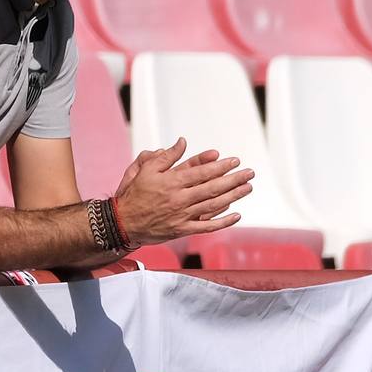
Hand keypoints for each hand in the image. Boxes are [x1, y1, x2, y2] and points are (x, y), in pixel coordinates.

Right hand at [111, 138, 254, 246]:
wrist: (122, 222)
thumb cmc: (134, 194)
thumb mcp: (146, 169)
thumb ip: (166, 156)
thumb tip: (183, 142)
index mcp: (172, 182)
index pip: (202, 173)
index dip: (221, 166)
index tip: (234, 161)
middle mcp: (180, 199)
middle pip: (213, 188)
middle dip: (234, 179)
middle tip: (249, 173)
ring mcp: (182, 215)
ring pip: (213, 205)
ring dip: (233, 196)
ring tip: (247, 188)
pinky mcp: (182, 229)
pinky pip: (206, 226)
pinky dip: (223, 221)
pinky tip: (236, 215)